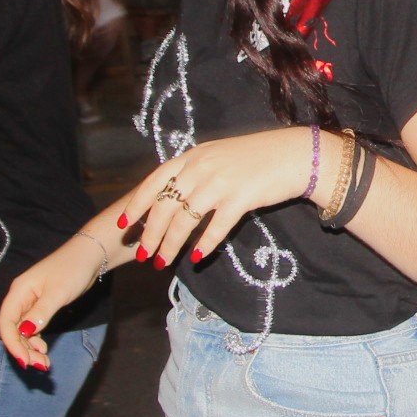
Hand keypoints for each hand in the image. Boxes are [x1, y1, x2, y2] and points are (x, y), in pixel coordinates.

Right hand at [0, 234, 114, 371]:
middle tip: (39, 365)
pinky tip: (44, 350)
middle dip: (23, 349)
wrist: (90, 256)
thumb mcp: (58, 293)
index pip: (6, 323)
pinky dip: (37, 341)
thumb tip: (25, 332)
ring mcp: (31, 303)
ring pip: (23, 331)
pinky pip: (33, 328)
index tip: (24, 360)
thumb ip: (41, 313)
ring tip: (44, 363)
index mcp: (19, 292)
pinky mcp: (42, 307)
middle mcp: (21, 298)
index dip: (12, 343)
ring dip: (31, 348)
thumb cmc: (73, 269)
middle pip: (13, 330)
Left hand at [116, 127, 326, 273]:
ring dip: (171, 244)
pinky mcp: (240, 198)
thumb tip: (175, 194)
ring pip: (185, 219)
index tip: (124, 223)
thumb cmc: (257, 157)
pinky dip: (204, 244)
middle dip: (150, 233)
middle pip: (165, 205)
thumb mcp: (218, 156)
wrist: (292, 154)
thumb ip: (195, 171)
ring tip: (162, 262)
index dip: (137, 204)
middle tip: (143, 253)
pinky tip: (196, 258)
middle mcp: (201, 168)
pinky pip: (216, 226)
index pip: (155, 181)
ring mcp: (220, 182)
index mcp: (193, 156)